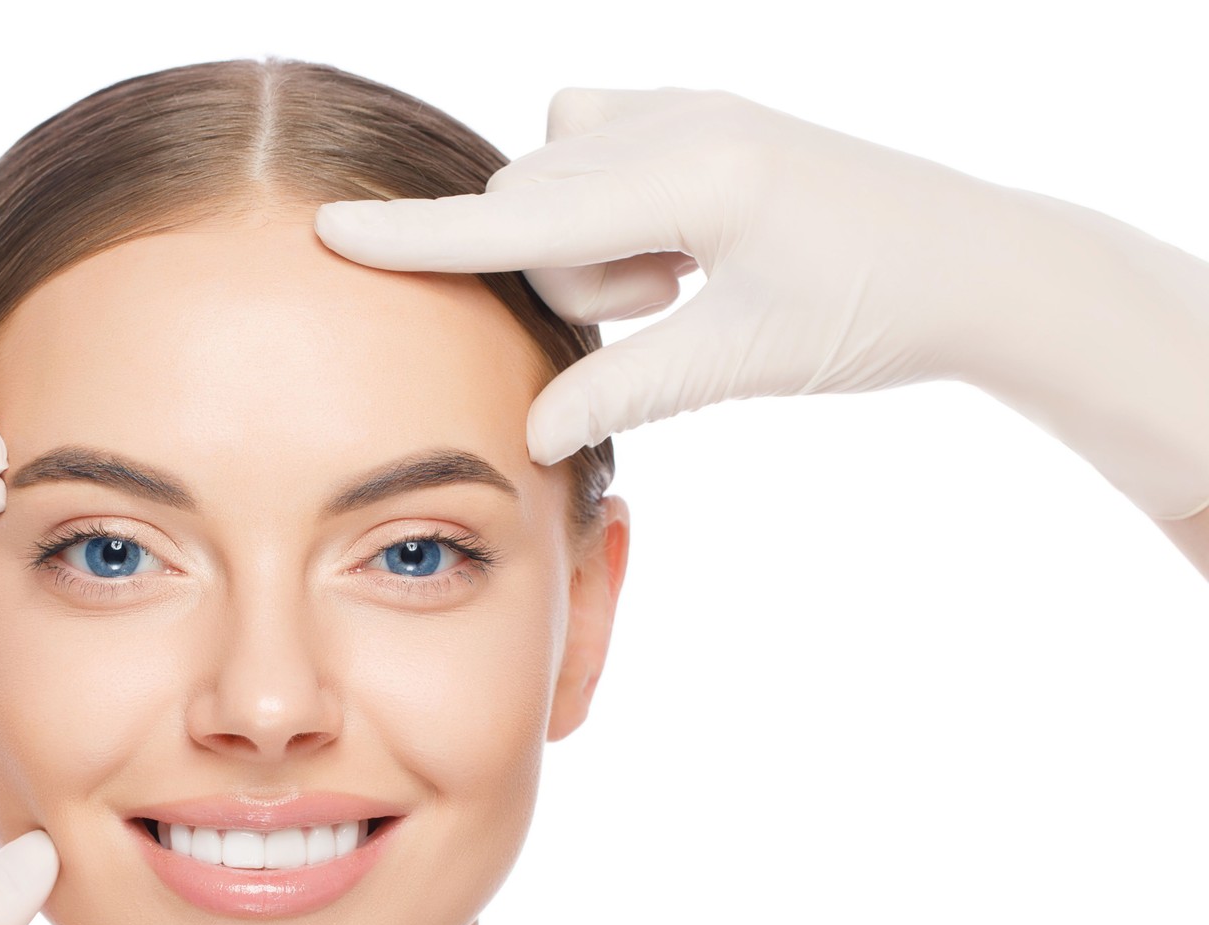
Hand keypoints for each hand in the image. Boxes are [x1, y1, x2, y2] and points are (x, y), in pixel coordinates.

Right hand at [314, 87, 1208, 521]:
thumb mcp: (744, 361)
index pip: (523, 219)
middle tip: (665, 304)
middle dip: (569, 273)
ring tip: (681, 282)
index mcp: (693, 175)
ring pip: (557, 183)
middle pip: (533, 207)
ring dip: (590, 246)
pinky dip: (609, 212)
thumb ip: (627, 392)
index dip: (419, 236)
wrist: (976, 261)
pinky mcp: (694, 119)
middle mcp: (681, 121)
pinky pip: (592, 152)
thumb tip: (533, 432)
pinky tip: (679, 249)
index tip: (330, 227)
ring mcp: (686, 109)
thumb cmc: (872, 310)